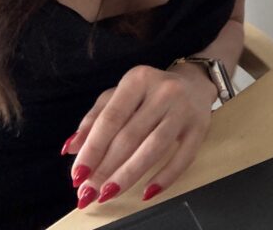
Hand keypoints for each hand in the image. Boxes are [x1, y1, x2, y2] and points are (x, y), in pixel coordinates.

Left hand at [63, 63, 216, 207]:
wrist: (195, 82)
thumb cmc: (149, 92)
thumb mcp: (119, 95)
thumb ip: (94, 118)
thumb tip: (71, 148)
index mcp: (138, 79)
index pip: (111, 118)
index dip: (92, 149)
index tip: (78, 174)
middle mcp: (164, 91)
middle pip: (130, 135)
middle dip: (106, 167)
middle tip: (90, 191)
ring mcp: (184, 109)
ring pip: (154, 147)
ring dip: (128, 174)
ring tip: (109, 192)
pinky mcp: (201, 127)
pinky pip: (183, 158)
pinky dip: (165, 178)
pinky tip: (147, 192)